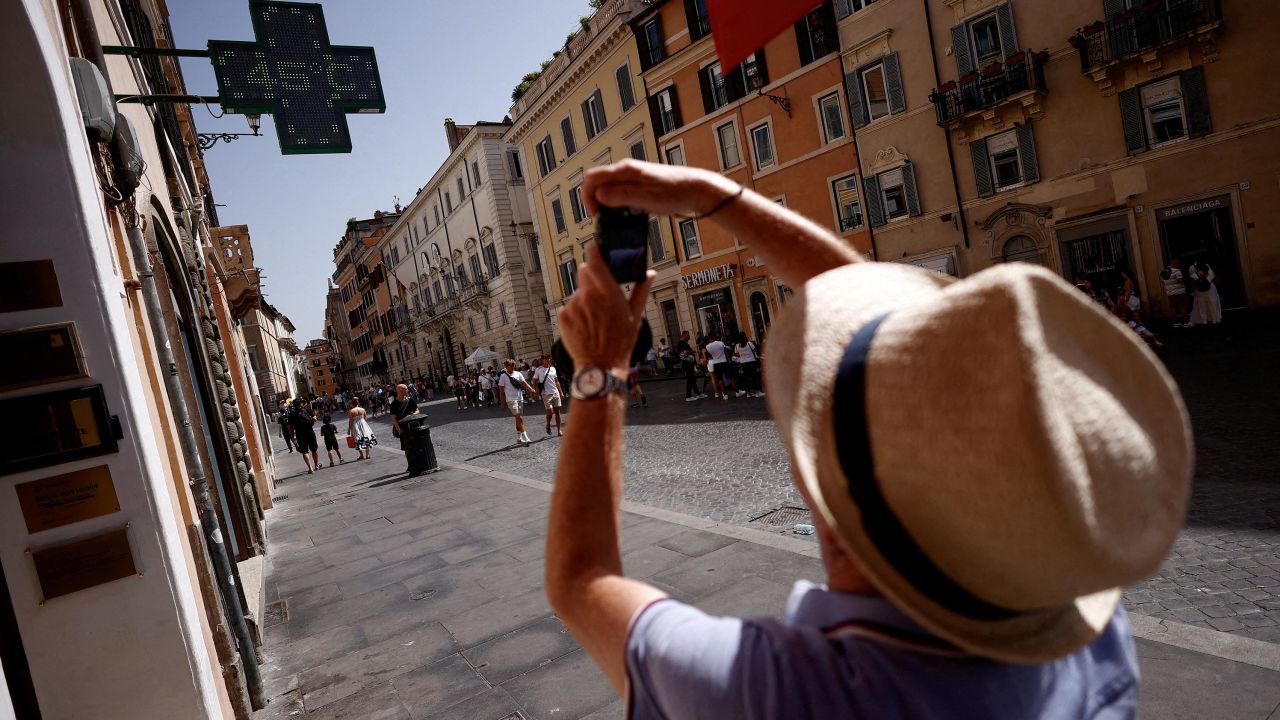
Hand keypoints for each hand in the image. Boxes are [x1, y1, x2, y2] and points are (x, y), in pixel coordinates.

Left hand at [559, 242, 654, 369]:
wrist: (600, 366)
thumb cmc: (620, 342)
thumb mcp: (635, 316)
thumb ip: (641, 290)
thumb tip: (651, 274)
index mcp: (608, 292)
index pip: (594, 259)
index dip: (593, 250)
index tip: (594, 247)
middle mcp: (589, 296)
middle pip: (583, 271)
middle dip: (591, 276)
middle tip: (600, 292)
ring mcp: (574, 305)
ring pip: (577, 291)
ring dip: (584, 298)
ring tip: (594, 318)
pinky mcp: (563, 316)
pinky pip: (568, 306)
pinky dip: (575, 312)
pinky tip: (585, 326)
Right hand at [582, 159, 738, 217]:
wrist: (696, 190)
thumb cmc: (676, 191)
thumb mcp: (645, 198)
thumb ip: (620, 196)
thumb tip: (599, 196)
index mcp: (625, 170)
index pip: (592, 177)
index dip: (587, 197)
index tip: (595, 214)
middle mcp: (626, 170)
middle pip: (598, 183)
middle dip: (595, 201)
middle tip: (603, 219)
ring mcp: (632, 178)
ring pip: (608, 189)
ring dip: (606, 203)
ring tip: (615, 218)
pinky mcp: (639, 186)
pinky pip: (620, 193)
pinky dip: (618, 204)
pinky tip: (627, 215)